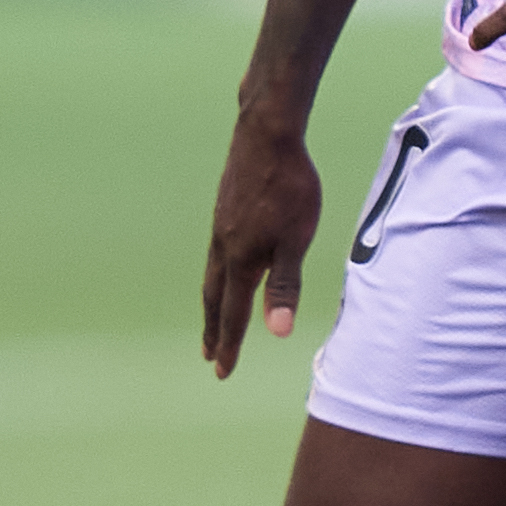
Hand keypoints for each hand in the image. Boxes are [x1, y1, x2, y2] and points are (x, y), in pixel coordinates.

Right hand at [199, 114, 323, 378]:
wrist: (266, 133)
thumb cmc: (288, 186)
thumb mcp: (295, 239)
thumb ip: (285, 285)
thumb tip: (278, 331)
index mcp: (242, 259)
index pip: (234, 313)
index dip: (231, 345)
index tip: (223, 372)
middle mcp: (224, 247)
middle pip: (215, 298)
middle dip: (215, 329)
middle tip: (210, 354)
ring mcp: (221, 226)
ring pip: (212, 275)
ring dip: (212, 303)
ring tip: (213, 318)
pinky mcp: (224, 210)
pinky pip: (215, 254)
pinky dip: (216, 275)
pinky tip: (226, 267)